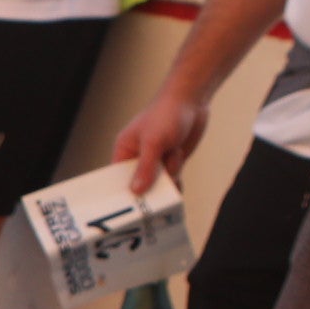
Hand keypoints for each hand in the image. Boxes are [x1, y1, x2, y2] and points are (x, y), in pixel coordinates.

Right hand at [115, 81, 209, 195]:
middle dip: (151, 186)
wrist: (191, 101)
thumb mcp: (153, 142)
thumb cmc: (166, 114)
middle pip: (140, 185)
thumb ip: (145, 167)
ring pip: (159, 184)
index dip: (122, 192)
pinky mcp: (171, 162)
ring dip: (169, 174)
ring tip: (174, 153)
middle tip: (157, 190)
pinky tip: (179, 169)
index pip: (118, 179)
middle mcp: (138, 159)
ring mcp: (156, 162)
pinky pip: (172, 180)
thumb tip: (136, 191)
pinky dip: (177, 178)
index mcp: (124, 151)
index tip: (128, 207)